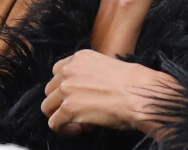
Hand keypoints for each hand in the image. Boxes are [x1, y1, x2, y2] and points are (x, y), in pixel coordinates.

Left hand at [41, 50, 181, 135]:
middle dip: (61, 102)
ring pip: (48, 107)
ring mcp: (67, 88)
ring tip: (79, 121)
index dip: (64, 85)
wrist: (139, 93)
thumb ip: (90, 72)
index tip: (75, 95)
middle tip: (78, 110)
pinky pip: (54, 123)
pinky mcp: (68, 108)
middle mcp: (70, 70)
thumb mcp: (108, 65)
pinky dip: (66, 129)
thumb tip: (83, 87)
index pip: (57, 71)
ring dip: (61, 116)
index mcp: (81, 57)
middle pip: (50, 90)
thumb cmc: (132, 81)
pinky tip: (82, 129)